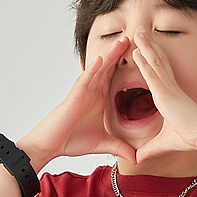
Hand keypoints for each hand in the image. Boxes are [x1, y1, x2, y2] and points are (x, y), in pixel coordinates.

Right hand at [22, 36, 135, 166]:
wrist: (51, 145)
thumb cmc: (72, 141)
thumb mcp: (103, 144)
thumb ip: (120, 147)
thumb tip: (136, 158)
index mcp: (100, 99)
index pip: (117, 79)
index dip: (130, 67)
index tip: (145, 57)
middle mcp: (93, 92)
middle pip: (110, 68)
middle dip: (123, 54)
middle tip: (138, 39)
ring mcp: (83, 92)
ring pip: (98, 70)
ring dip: (110, 56)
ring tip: (122, 42)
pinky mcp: (74, 97)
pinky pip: (84, 80)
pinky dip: (92, 70)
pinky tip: (100, 60)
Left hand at [131, 27, 196, 163]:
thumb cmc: (190, 139)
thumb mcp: (163, 144)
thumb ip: (149, 149)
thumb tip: (138, 158)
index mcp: (172, 97)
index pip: (160, 74)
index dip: (152, 60)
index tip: (145, 50)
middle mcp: (171, 89)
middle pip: (158, 62)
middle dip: (149, 46)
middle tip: (141, 32)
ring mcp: (169, 89)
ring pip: (155, 62)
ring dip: (146, 47)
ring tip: (137, 32)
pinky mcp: (166, 94)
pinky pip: (152, 74)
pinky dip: (144, 61)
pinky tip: (136, 51)